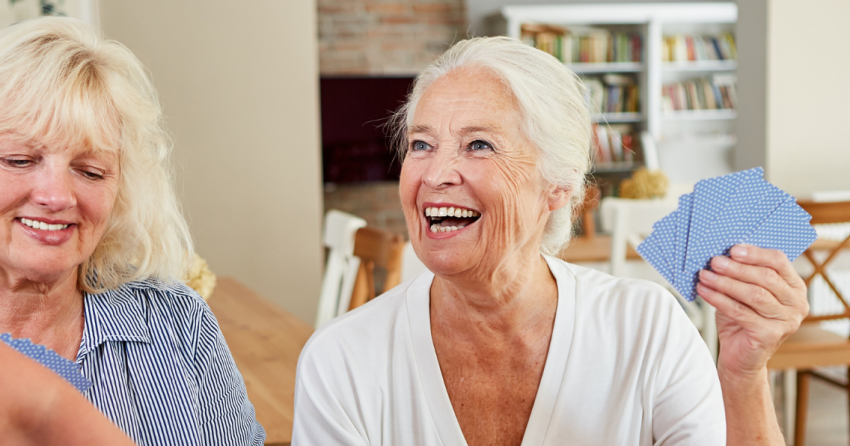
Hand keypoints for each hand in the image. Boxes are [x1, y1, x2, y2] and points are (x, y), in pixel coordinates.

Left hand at [696, 244, 808, 378]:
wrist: (740, 357)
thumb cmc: (741, 320)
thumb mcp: (743, 293)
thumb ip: (741, 274)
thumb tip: (720, 253)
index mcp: (794, 287)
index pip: (779, 262)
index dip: (755, 253)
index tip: (733, 249)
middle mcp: (796, 304)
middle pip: (766, 277)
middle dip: (737, 268)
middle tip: (714, 261)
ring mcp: (787, 321)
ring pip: (754, 294)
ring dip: (725, 282)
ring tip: (705, 275)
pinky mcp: (771, 335)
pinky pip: (741, 312)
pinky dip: (719, 299)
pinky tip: (704, 291)